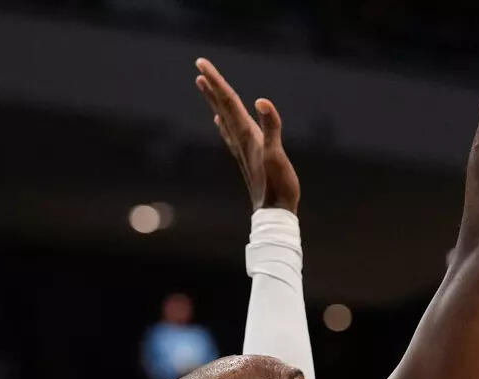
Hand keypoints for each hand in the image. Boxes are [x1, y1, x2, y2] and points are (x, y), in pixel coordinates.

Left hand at [195, 58, 300, 212]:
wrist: (274, 213)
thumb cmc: (279, 186)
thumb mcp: (277, 155)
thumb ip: (271, 127)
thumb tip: (261, 101)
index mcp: (246, 134)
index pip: (229, 101)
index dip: (216, 81)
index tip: (201, 64)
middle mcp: (240, 139)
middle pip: (223, 106)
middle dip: (212, 86)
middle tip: (200, 68)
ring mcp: (242, 149)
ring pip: (224, 117)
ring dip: (215, 100)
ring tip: (205, 86)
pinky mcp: (247, 157)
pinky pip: (231, 133)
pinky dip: (224, 122)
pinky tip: (220, 120)